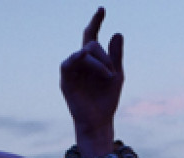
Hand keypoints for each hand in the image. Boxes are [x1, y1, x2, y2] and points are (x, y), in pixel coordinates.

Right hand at [60, 7, 122, 146]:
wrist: (99, 121)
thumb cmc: (107, 100)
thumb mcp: (117, 76)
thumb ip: (116, 56)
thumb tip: (117, 32)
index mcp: (93, 60)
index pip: (92, 35)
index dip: (96, 21)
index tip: (102, 9)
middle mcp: (81, 62)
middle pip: (91, 44)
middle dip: (106, 56)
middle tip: (113, 73)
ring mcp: (72, 70)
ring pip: (83, 52)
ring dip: (99, 62)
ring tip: (109, 76)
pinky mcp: (66, 80)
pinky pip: (68, 63)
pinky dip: (78, 58)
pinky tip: (85, 57)